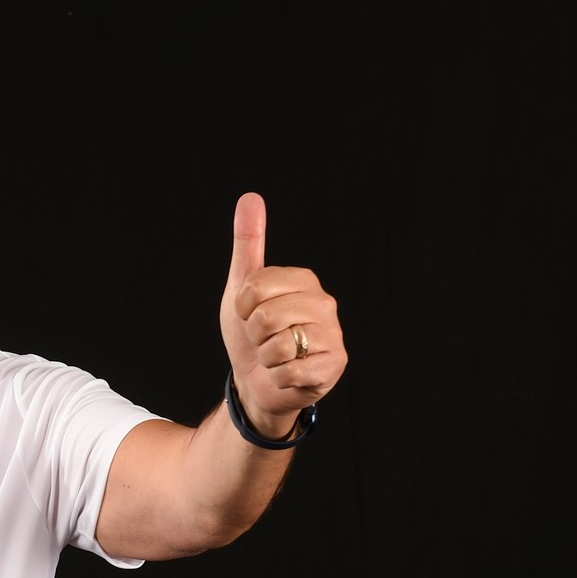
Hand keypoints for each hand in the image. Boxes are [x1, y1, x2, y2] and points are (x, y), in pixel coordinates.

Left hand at [220, 192, 346, 437]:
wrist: (257, 381)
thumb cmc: (250, 333)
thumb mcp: (241, 287)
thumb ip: (248, 243)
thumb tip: (250, 197)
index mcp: (304, 280)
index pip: (255, 287)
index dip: (242, 306)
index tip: (248, 313)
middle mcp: (325, 304)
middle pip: (266, 317)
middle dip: (253, 334)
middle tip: (263, 338)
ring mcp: (333, 335)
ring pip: (278, 345)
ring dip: (266, 357)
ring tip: (276, 355)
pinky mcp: (334, 366)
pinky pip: (289, 371)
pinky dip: (278, 377)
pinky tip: (286, 373)